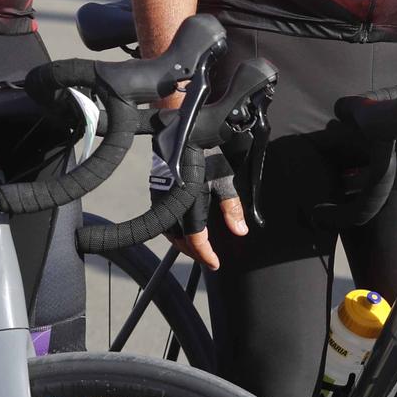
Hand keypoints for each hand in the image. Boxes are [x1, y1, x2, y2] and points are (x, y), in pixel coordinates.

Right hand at [162, 149, 247, 269]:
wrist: (181, 132)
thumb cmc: (205, 154)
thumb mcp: (224, 180)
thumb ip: (232, 208)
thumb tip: (240, 231)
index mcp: (190, 205)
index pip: (196, 240)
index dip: (205, 255)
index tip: (215, 263)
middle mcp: (172, 207)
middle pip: (180, 241)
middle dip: (193, 252)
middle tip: (207, 257)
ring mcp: (161, 201)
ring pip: (168, 233)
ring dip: (182, 243)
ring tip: (195, 247)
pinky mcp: (156, 194)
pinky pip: (163, 221)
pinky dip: (173, 231)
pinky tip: (182, 229)